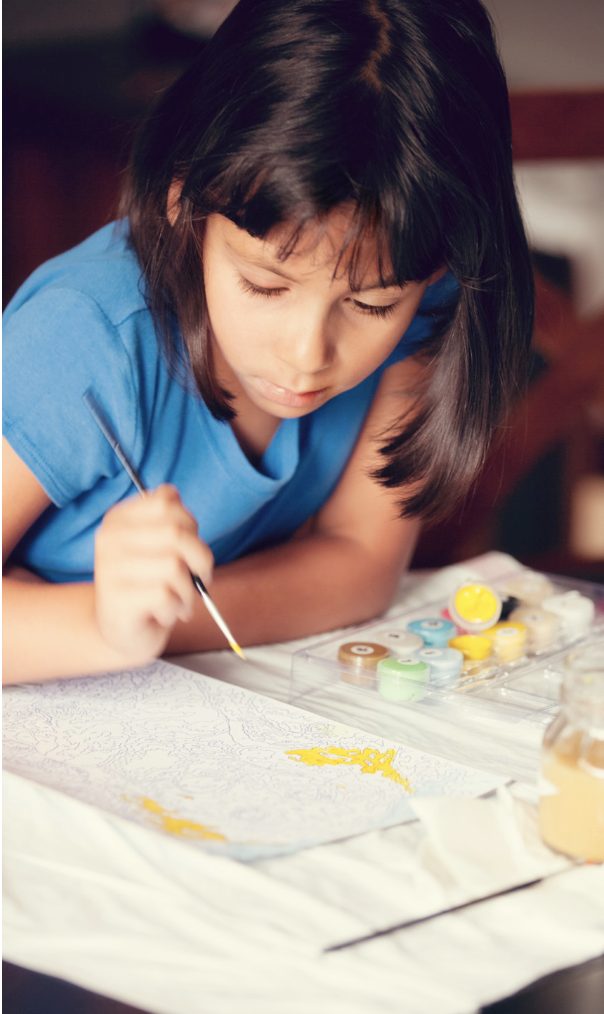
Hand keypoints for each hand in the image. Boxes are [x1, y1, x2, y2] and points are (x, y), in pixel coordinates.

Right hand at [94, 484, 212, 664]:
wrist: (122, 633)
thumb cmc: (150, 587)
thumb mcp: (160, 547)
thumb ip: (169, 519)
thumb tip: (173, 495)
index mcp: (118, 519)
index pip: (167, 500)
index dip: (190, 525)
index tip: (187, 547)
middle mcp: (109, 539)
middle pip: (177, 532)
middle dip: (200, 559)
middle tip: (196, 578)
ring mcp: (109, 570)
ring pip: (175, 567)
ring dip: (189, 590)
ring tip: (178, 600)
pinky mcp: (117, 601)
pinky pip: (167, 596)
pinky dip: (176, 608)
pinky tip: (165, 613)